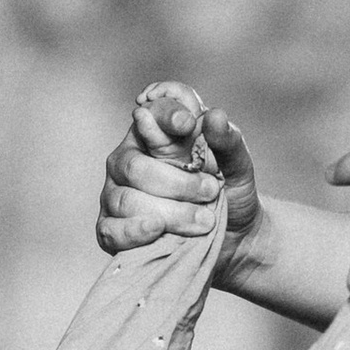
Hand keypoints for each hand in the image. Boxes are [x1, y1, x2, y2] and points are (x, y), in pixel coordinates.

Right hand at [96, 88, 260, 268]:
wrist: (234, 238)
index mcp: (155, 133)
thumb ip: (227, 141)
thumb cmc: (229, 193)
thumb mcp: (237, 165)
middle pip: (136, 166)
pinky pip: (112, 230)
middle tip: (211, 191)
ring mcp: (116, 194)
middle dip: (178, 183)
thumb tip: (214, 116)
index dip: (166, 115)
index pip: (153, 111)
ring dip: (171, 213)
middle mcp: (128, 159)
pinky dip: (135, 231)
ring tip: (204, 221)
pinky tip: (157, 229)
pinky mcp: (112, 229)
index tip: (187, 125)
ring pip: (127, 200)